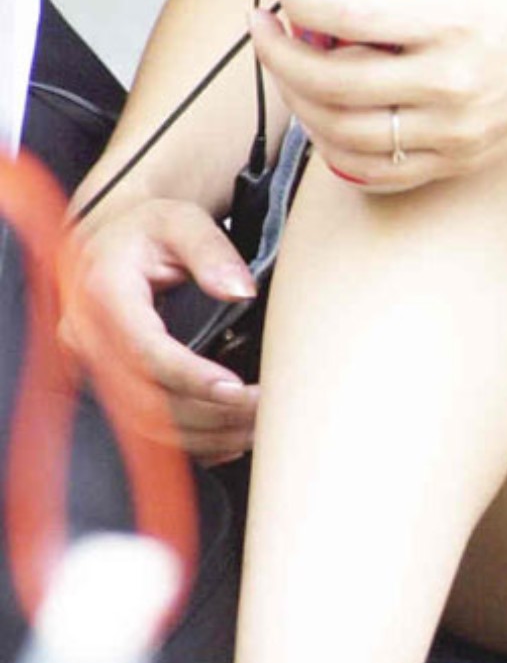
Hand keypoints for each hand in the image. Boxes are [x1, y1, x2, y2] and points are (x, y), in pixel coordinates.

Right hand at [63, 199, 259, 464]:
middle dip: (207, 414)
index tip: (238, 390)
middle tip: (263, 411)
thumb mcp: (181, 220)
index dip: (192, 377)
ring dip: (201, 435)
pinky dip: (185, 442)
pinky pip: (139, 426)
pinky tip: (227, 440)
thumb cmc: (146, 229)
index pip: (146, 350)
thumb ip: (212, 251)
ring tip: (253, 429)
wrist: (108, 239)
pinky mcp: (101, 381)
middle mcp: (86, 335)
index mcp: (103, 292)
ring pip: (142, 422)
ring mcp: (88, 363)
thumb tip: (239, 291)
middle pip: (145, 397)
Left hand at [249, 0, 506, 189]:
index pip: (347, 15)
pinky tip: (326, 121)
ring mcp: (453, 130)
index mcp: (453, 21)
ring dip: (299, 103)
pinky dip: (337, 151)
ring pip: (342, 133)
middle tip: (268, 31)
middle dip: (279, 55)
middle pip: (330, 81)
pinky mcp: (459, 160)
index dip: (298, 2)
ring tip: (291, 72)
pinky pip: (377, 172)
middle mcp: (449, 82)